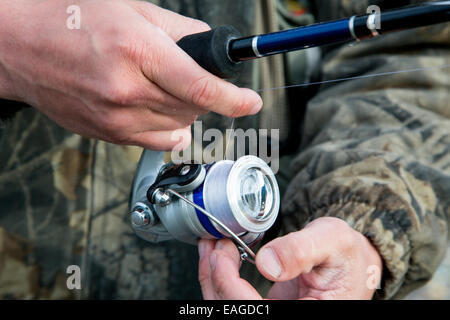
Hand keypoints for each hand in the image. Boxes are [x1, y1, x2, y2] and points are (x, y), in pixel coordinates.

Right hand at [0, 0, 261, 149]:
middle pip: (194, 109)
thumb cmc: (67, 18)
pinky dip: (169, 126)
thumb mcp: (131, 8)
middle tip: (194, 76)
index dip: (234, 100)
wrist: (17, 45)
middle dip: (206, 95)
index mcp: (137, 51)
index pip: (201, 88)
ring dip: (186, 110)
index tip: (250, 103)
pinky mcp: (108, 135)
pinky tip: (154, 107)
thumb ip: (179, 31)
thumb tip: (211, 48)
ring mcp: (115, 119)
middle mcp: (127, 91)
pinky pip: (158, 140)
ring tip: (164, 86)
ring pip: (179, 126)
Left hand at [198, 217, 382, 299]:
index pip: (252, 310)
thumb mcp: (332, 241)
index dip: (228, 281)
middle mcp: (290, 318)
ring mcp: (276, 316)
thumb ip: (301, 250)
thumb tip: (267, 262)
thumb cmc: (347, 255)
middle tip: (213, 244)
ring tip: (209, 247)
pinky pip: (235, 300)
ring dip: (212, 277)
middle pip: (231, 311)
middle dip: (214, 277)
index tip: (221, 251)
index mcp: (311, 314)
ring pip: (227, 307)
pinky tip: (217, 257)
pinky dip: (221, 278)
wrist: (353, 263)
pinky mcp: (268, 310)